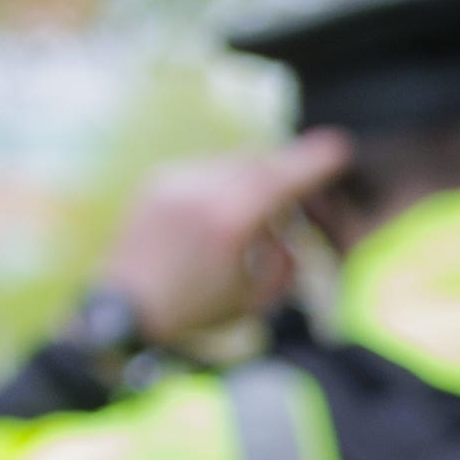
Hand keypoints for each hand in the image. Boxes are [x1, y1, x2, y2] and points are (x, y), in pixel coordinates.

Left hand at [93, 133, 354, 347]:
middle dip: (289, 165)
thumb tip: (290, 236)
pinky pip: (206, 170)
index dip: (314, 161)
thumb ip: (283, 264)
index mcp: (230, 221)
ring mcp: (176, 181)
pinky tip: (227, 210)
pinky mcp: (158, 180)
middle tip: (312, 169)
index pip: (282, 177)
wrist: (121, 308)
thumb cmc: (192, 312)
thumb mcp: (253, 300)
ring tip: (266, 203)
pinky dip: (227, 181)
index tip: (339, 148)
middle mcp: (202, 190)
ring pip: (232, 163)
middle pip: (260, 162)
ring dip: (256, 175)